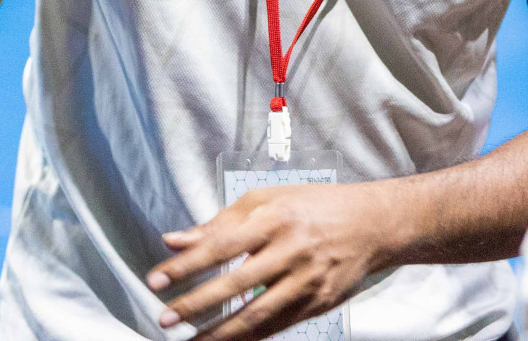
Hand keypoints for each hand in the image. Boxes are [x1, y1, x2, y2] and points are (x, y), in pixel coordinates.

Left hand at [146, 181, 404, 340]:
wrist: (372, 223)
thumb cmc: (313, 206)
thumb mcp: (266, 200)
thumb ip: (219, 223)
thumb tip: (173, 239)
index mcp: (274, 218)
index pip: (220, 245)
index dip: (186, 266)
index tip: (156, 281)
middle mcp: (291, 249)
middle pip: (235, 284)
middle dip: (195, 305)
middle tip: (164, 319)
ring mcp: (307, 280)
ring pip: (256, 314)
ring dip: (220, 332)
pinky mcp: (319, 302)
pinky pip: (278, 326)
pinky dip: (251, 337)